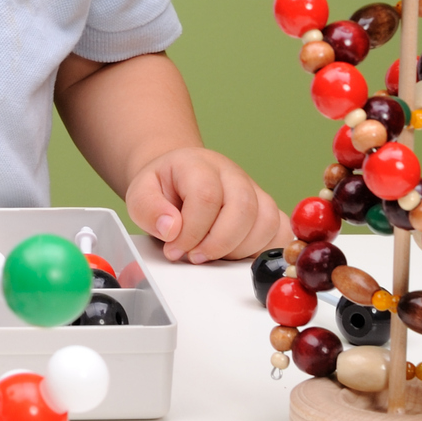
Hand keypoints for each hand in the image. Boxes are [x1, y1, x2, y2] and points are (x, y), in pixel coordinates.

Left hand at [124, 146, 290, 263]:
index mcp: (198, 164)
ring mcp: (254, 190)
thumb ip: (149, 209)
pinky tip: (237, 256)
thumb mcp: (140, 194)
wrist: (178, 180)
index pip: (206, 196)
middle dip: (217, 243)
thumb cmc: (163, 189)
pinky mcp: (266, 209)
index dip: (191, 231)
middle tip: (195, 256)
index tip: (175, 249)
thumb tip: (171, 229)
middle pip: (243, 208)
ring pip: (266, 222)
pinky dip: (263, 250)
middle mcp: (231, 174)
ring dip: (238, 250)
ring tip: (212, 254)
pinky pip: (280, 231)